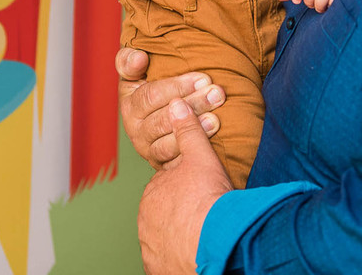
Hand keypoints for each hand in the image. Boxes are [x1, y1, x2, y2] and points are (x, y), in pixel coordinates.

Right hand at [116, 47, 225, 167]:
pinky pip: (175, 164)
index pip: (151, 96)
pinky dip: (192, 155)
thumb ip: (130, 60)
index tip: (203, 77)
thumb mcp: (134, 67)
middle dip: (193, 105)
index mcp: (129, 104)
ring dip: (195, 132)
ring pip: (168, 145)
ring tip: (216, 120)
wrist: (160, 106)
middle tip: (217, 94)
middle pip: (163, 120)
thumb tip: (140, 57)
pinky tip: (210, 145)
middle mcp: (135, 129)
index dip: (178, 86)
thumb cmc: (149, 81)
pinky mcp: (163, 165)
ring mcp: (148, 149)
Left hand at [138, 100, 233, 274]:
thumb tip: (177, 103)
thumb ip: (189, 131)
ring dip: (178, 236)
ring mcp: (151, 244)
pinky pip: (165, 261)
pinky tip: (193, 253)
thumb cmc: (209, 200)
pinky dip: (176, 258)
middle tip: (203, 213)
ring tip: (201, 234)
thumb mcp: (201, 157)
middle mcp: (146, 219)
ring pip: (164, 237)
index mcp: (153, 192)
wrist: (216, 242)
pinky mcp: (158, 267)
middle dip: (180, 212)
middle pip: (164, 213)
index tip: (201, 194)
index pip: (166, 188)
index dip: (185, 189)